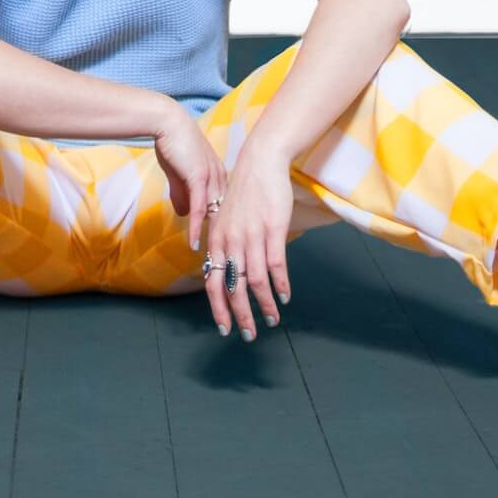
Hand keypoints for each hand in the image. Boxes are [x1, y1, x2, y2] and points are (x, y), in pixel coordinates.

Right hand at [150, 99, 227, 256]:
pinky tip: (193, 243)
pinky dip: (195, 227)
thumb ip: (183, 194)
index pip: (225, 210)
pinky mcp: (198, 178)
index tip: (224, 250)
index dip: (225, 230)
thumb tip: (183, 214)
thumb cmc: (174, 144)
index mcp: (219, 177)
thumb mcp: (180, 174)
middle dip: (225, 241)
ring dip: (213, 239)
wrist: (168, 122)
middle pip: (225, 216)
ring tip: (212, 260)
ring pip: (214, 215)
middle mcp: (220, 179)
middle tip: (223, 263)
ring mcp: (211, 179)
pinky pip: (198, 208)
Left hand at [202, 145, 292, 341]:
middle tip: (249, 335)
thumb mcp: (224, 218)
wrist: (259, 162)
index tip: (224, 328)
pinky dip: (281, 284)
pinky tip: (285, 297)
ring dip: (265, 306)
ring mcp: (251, 237)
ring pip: (255, 281)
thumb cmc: (244, 191)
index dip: (218, 308)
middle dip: (241, 316)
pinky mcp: (273, 230)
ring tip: (272, 320)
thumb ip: (223, 244)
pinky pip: (275, 265)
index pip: (212, 282)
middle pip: (232, 288)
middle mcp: (230, 242)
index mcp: (217, 240)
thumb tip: (220, 268)